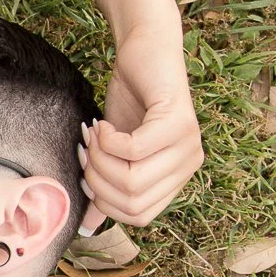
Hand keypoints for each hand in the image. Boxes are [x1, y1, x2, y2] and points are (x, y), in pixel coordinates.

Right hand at [79, 23, 202, 231]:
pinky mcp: (178, 123)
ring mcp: (188, 145)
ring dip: (99, 159)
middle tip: (88, 151)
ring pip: (132, 180)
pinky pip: (133, 149)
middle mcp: (188, 166)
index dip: (104, 202)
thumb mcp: (116, 149)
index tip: (88, 172)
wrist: (146, 51)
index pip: (139, 217)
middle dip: (97, 180)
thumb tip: (87, 226)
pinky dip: (107, 140)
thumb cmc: (131, 99)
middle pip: (132, 202)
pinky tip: (102, 124)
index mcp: (176, 178)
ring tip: (94, 136)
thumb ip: (108, 184)